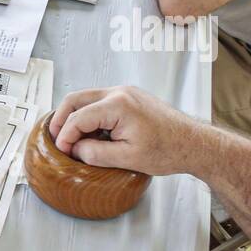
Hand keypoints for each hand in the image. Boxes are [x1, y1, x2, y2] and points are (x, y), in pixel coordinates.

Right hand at [48, 85, 208, 176]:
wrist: (194, 143)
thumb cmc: (167, 150)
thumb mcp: (126, 158)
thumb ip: (94, 153)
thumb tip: (75, 148)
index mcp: (118, 105)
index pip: (78, 118)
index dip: (65, 136)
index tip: (62, 151)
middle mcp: (119, 92)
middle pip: (76, 99)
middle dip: (62, 119)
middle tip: (56, 139)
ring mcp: (125, 93)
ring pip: (86, 98)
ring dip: (75, 117)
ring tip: (73, 139)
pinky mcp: (130, 98)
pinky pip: (100, 102)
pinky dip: (89, 115)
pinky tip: (91, 134)